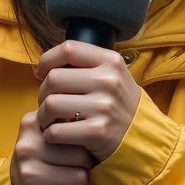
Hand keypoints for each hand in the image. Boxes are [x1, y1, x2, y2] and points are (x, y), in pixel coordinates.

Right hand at [11, 110, 93, 184]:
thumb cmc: (44, 157)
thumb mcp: (46, 133)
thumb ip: (65, 120)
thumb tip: (92, 118)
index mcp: (31, 125)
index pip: (74, 127)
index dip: (83, 139)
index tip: (78, 144)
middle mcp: (26, 148)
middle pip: (81, 154)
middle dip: (87, 163)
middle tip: (78, 166)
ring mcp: (28, 175)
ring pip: (81, 178)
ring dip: (84, 182)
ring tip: (74, 180)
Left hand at [36, 40, 141, 162]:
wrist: (142, 136)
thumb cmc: (117, 103)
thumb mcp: (113, 75)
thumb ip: (86, 65)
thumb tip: (48, 64)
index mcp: (111, 62)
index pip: (69, 49)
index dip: (47, 60)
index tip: (42, 73)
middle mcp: (108, 81)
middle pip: (54, 78)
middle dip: (42, 93)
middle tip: (46, 103)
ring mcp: (103, 106)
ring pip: (51, 104)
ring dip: (43, 115)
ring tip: (49, 120)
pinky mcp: (97, 131)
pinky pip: (56, 131)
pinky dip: (50, 134)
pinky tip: (57, 135)